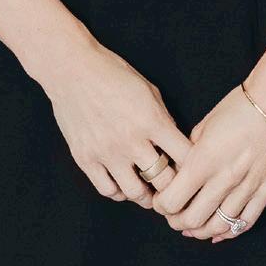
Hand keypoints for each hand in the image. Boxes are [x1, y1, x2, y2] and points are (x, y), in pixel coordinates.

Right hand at [45, 44, 195, 207]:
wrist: (71, 70)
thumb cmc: (113, 75)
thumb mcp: (149, 91)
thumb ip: (164, 120)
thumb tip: (175, 146)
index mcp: (152, 121)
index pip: (186, 157)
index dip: (194, 167)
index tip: (191, 169)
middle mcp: (131, 141)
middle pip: (164, 182)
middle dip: (172, 187)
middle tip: (172, 188)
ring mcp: (107, 152)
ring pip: (135, 193)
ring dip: (146, 195)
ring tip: (148, 191)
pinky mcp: (86, 159)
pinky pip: (107, 190)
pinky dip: (119, 191)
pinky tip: (122, 184)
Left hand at [152, 84, 265, 244]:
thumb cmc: (237, 109)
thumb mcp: (202, 127)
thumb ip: (188, 155)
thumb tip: (177, 176)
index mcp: (204, 160)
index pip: (173, 200)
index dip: (161, 206)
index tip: (160, 202)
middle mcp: (225, 178)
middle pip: (193, 219)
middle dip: (177, 223)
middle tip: (173, 217)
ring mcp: (249, 187)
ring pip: (219, 226)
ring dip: (201, 231)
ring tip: (193, 227)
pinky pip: (246, 222)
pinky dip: (229, 232)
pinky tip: (217, 232)